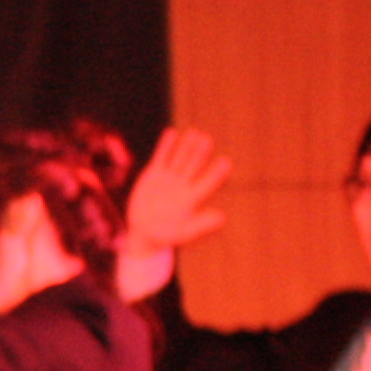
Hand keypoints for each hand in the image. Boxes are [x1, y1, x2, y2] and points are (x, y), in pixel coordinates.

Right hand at [121, 127, 230, 259]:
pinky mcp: (154, 175)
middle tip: (207, 140)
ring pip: (180, 158)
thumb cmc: (165, 237)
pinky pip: (161, 157)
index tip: (226, 162)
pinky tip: (171, 133)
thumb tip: (223, 217)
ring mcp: (169, 179)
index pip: (208, 182)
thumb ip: (202, 225)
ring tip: (194, 133)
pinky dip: (166, 146)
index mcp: (193, 198)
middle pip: (194, 166)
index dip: (217, 173)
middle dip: (200, 153)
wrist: (144, 234)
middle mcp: (183, 185)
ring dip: (187, 146)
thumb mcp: (183, 234)